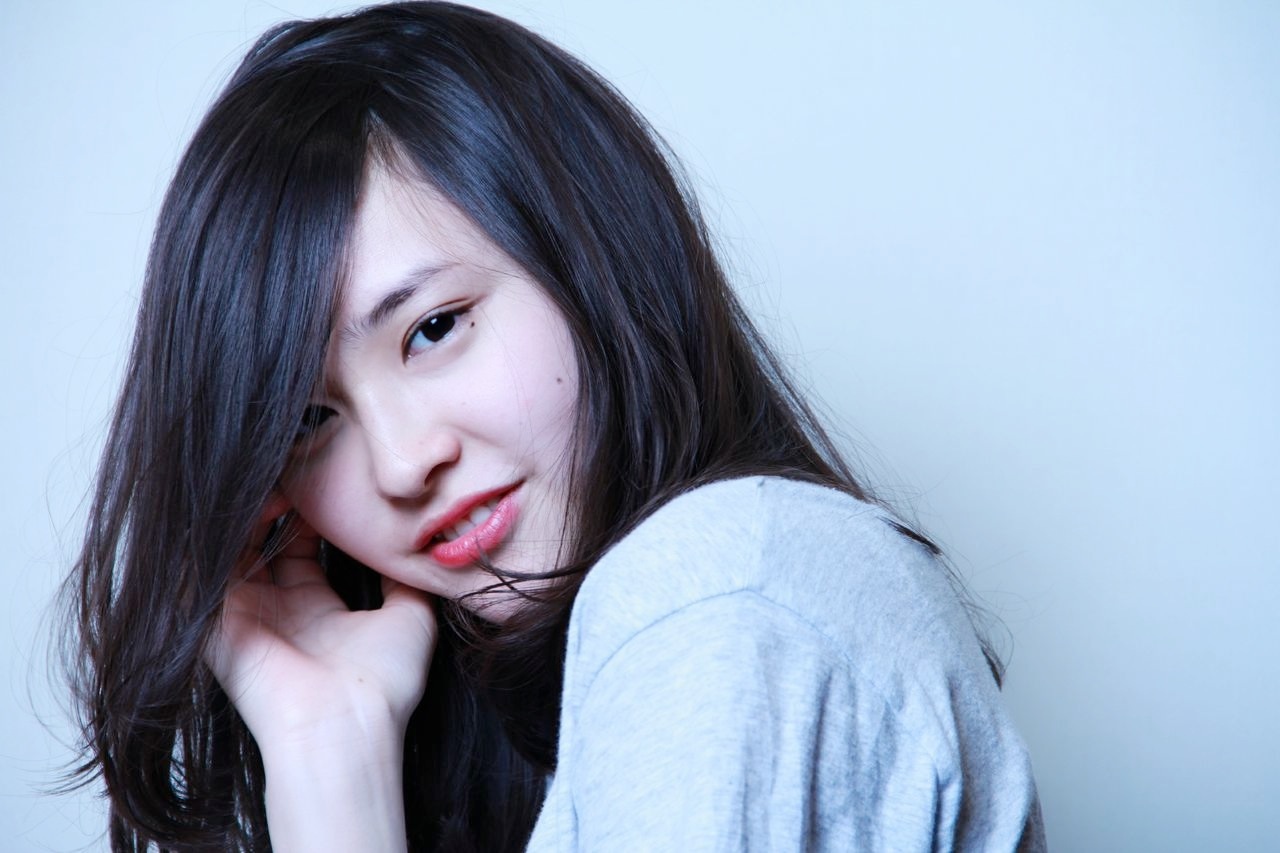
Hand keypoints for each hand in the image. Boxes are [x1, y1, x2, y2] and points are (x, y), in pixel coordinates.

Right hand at [205, 492, 436, 751]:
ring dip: (248, 509)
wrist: (346, 726)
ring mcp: (242, 616)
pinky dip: (218, 532)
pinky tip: (240, 500)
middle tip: (292, 465)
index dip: (310, 510)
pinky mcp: (215, 623)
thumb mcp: (410, 618)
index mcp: (315, 610)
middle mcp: (275, 610)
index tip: (324, 475)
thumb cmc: (381, 684)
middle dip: (275, 500)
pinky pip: (205, 567)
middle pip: (262, 540)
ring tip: (271, 475)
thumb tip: (414, 546)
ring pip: (231, 546)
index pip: (300, 545)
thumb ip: (404, 581)